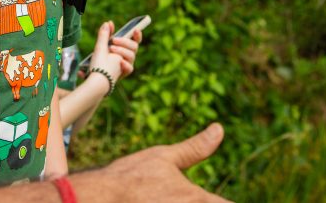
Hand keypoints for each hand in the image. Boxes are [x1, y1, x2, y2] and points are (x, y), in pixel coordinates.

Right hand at [74, 123, 229, 200]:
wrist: (100, 198)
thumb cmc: (131, 176)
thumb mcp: (164, 157)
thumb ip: (195, 148)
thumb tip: (219, 130)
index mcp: (197, 199)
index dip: (225, 202)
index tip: (219, 197)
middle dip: (203, 201)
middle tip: (177, 194)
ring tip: (167, 198)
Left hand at [86, 20, 141, 81]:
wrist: (95, 78)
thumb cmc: (98, 63)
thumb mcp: (100, 47)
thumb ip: (104, 34)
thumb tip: (108, 22)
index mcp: (122, 48)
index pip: (134, 41)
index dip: (137, 35)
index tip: (136, 29)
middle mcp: (126, 56)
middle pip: (134, 46)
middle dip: (124, 41)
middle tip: (113, 40)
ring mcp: (126, 64)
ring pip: (132, 55)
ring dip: (122, 50)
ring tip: (111, 49)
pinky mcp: (125, 73)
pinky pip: (130, 68)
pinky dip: (125, 64)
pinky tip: (120, 62)